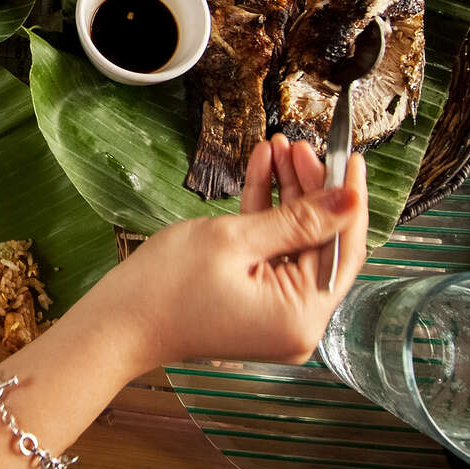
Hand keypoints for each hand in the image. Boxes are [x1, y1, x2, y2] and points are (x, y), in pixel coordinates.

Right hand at [91, 134, 368, 371]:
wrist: (118, 322)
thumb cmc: (166, 287)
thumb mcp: (235, 240)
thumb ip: (298, 219)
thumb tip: (349, 200)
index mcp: (302, 314)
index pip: (345, 248)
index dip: (348, 199)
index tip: (351, 158)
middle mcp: (298, 322)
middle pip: (321, 243)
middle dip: (311, 189)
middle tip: (300, 146)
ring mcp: (276, 315)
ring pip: (296, 242)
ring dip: (287, 196)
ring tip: (278, 149)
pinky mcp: (257, 305)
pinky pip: (273, 254)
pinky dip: (267, 216)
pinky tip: (262, 172)